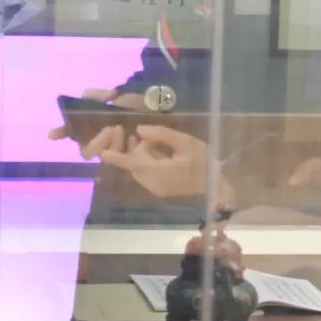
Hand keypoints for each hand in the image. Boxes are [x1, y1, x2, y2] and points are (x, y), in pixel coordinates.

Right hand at [46, 88, 143, 157]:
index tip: (53, 134)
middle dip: (96, 142)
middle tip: (109, 128)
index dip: (60, 133)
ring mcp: (111, 152)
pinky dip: (128, 148)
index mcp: (85, 129)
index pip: (67, 133)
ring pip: (105, 156)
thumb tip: (109, 97)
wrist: (147, 110)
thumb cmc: (122, 103)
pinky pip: (124, 159)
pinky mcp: (128, 158)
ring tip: (121, 128)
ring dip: (113, 144)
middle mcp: (95, 143)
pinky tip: (133, 137)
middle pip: (86, 153)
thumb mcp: (106, 95)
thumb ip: (99, 95)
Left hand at [100, 125, 232, 201]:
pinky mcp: (160, 190)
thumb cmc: (204, 164)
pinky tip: (161, 152)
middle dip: (140, 148)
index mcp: (158, 172)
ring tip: (159, 143)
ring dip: (145, 154)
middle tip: (155, 137)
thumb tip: (139, 130)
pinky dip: (150, 161)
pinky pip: (147, 173)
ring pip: (140, 167)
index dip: (116, 157)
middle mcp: (153, 183)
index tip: (103, 153)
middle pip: (135, 162)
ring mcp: (156, 189)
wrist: (218, 188)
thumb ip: (162, 135)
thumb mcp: (186, 143)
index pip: (131, 163)